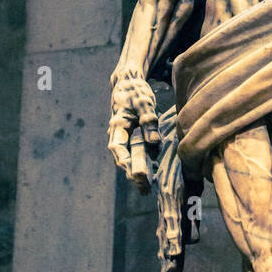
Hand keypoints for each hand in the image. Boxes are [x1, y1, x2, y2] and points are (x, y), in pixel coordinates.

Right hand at [108, 70, 161, 190]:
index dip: (126, 163)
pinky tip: (153, 173)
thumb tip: (153, 142)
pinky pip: (134, 152)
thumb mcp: (144, 102)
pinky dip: (141, 162)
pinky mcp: (130, 136)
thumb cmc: (136, 91)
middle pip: (122, 158)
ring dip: (136, 171)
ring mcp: (123, 136)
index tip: (137, 176)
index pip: (118, 149)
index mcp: (117, 126)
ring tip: (147, 188)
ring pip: (128, 157)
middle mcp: (117, 134)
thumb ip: (148, 120)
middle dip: (132, 174)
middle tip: (145, 190)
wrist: (127, 82)